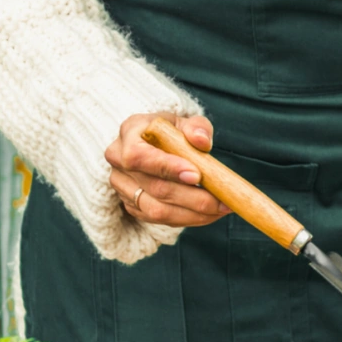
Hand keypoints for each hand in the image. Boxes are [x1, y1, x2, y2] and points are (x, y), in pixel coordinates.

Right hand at [106, 113, 228, 229]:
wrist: (154, 143)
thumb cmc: (171, 132)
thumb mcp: (185, 121)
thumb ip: (196, 127)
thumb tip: (202, 141)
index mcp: (129, 132)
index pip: (139, 155)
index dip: (167, 168)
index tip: (197, 176)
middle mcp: (118, 160)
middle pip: (153, 188)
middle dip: (192, 197)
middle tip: (222, 200)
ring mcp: (122, 186)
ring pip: (156, 210)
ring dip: (193, 214)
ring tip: (220, 209)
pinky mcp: (131, 205)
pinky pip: (159, 221)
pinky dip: (188, 219)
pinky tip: (209, 214)